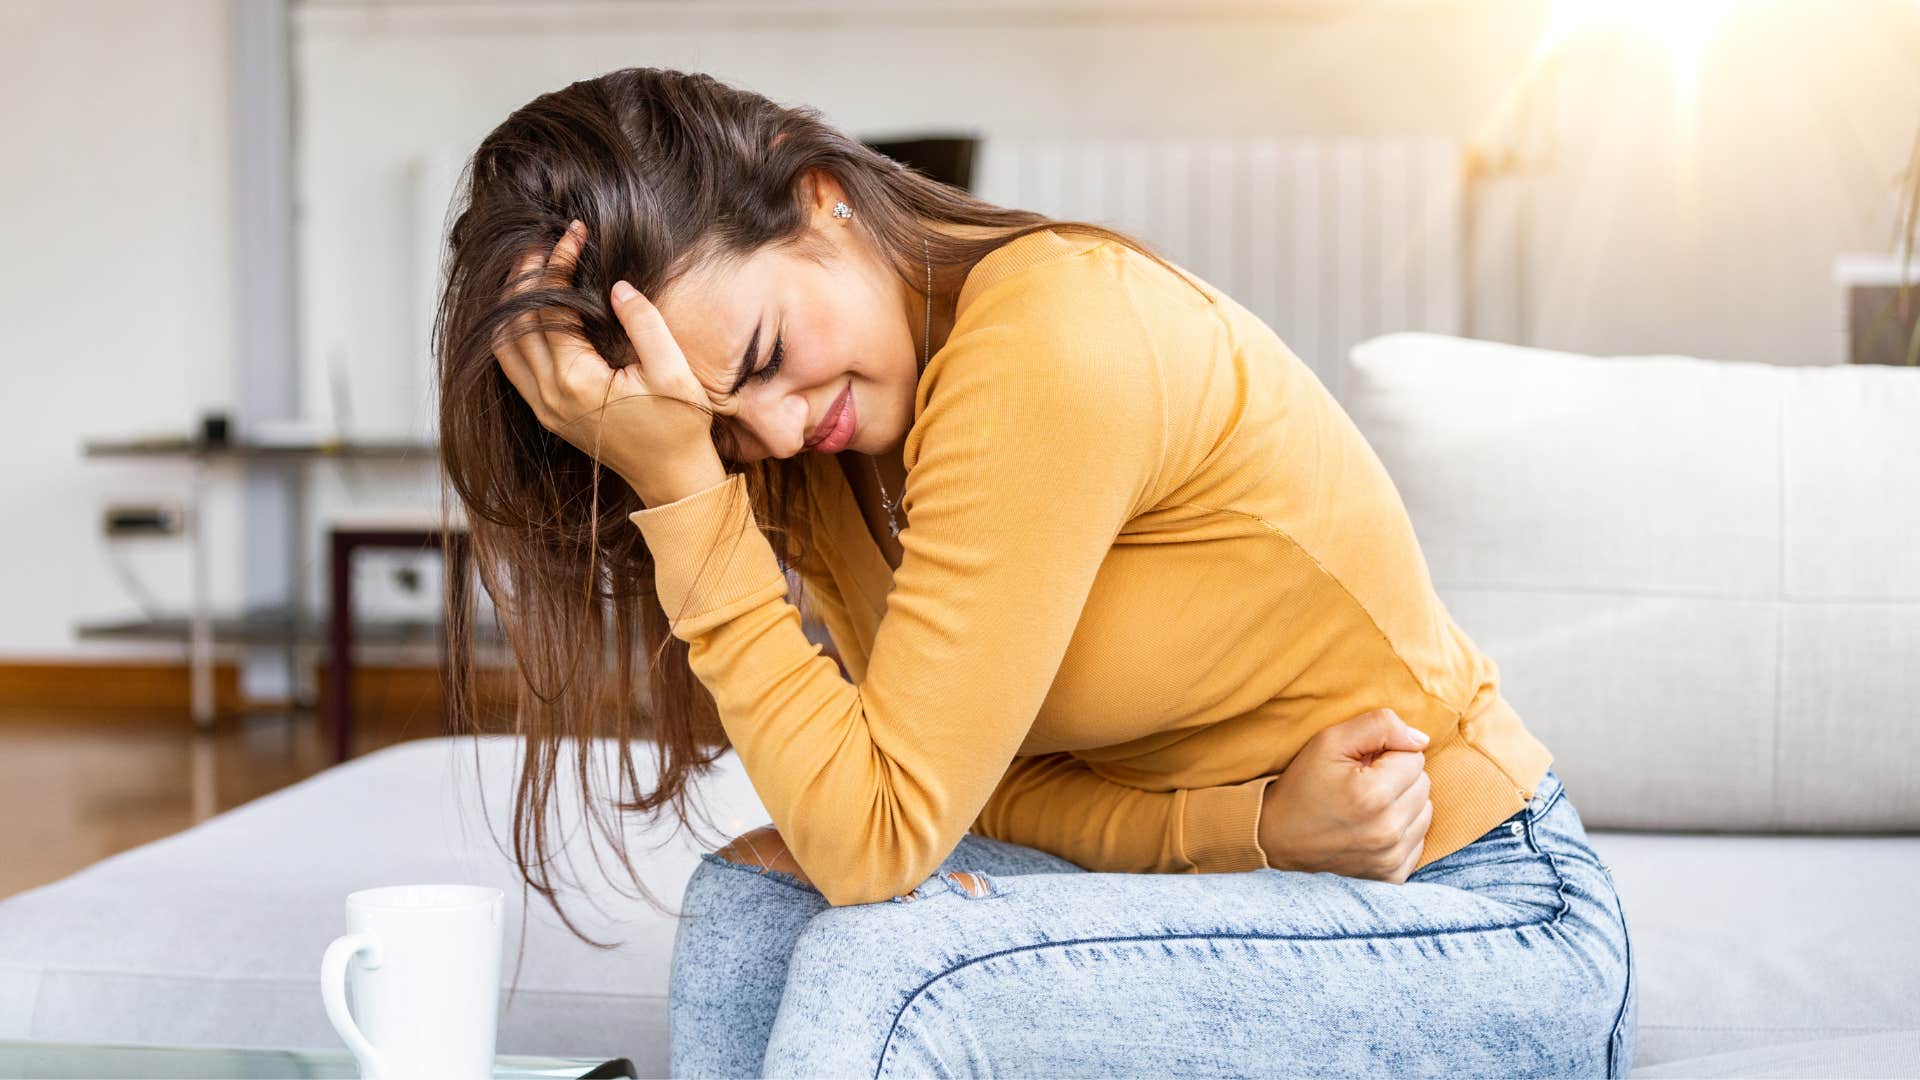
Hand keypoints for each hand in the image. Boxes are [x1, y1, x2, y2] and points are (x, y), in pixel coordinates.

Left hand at [492, 220, 722, 501]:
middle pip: (514, 322)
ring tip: (530, 270)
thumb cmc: (679, 427)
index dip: (558, 264)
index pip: (550, 308)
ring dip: (510, 304)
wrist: (673, 478)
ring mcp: (544, 408)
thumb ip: (645, 324)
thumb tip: (616, 286)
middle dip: (525, 276)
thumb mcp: (673, 371)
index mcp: (576, 382)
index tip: (573, 235)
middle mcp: (549, 396)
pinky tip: (531, 310)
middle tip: (542, 243)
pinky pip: (512, 365)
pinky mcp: (548, 414)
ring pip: (503, 345)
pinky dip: (513, 331)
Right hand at [1258, 708, 1432, 883]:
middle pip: (1423, 784)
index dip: (1387, 755)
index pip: (1415, 758)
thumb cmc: (1302, 786)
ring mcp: (1391, 857)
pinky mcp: (1392, 875)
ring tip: (1368, 806)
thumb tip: (1422, 739)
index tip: (1361, 765)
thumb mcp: (1329, 741)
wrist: (1275, 838)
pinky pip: (1418, 840)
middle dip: (1397, 778)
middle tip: (1362, 783)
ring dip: (1403, 804)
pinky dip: (1402, 831)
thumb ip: (1379, 726)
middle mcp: (1387, 830)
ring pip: (1425, 812)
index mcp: (1373, 795)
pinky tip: (1372, 828)